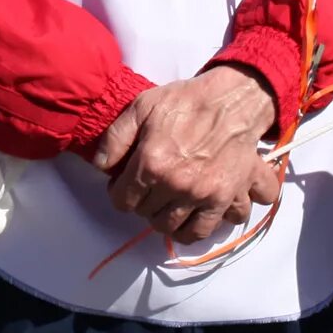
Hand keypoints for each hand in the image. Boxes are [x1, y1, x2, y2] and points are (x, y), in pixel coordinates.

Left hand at [90, 66, 279, 246]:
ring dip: (165, 220)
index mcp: (151, 162)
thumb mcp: (140, 107)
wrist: (231, 102)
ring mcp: (202, 195)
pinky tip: (189, 217)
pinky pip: (205, 230)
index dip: (118, 193)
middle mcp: (175, 184)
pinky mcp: (225, 199)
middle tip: (146, 190)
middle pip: (147, 215)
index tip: (123, 186)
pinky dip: (195, 230)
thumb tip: (101, 166)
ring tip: (165, 206)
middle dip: (142, 204)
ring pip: (174, 229)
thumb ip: (115, 138)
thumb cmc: (184, 102)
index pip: (123, 200)